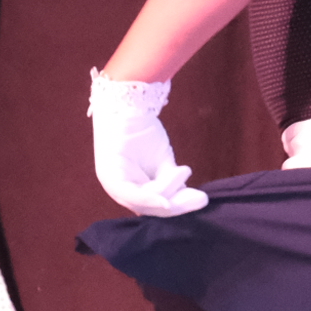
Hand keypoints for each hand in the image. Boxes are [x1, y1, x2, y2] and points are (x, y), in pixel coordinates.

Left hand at [89, 71, 206, 215]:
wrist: (126, 102)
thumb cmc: (141, 128)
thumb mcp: (162, 159)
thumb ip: (170, 180)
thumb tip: (191, 198)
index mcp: (130, 187)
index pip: (155, 205)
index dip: (178, 206)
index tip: (200, 200)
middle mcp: (118, 190)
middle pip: (150, 208)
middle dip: (177, 206)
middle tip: (201, 200)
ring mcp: (112, 185)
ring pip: (144, 202)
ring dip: (168, 192)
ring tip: (185, 173)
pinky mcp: (110, 177)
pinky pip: (133, 195)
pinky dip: (151, 200)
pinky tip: (167, 201)